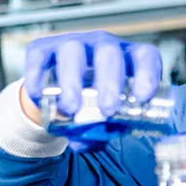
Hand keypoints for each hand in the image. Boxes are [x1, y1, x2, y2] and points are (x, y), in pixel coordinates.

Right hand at [22, 31, 161, 122]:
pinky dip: (38, 77)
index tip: (143, 98)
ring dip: (72, 80)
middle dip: (110, 80)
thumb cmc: (90, 103)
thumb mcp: (102, 118)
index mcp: (127, 60)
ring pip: (73, 51)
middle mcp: (102, 46)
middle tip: (108, 109)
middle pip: (109, 52)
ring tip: (70, 108)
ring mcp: (72, 43)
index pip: (145, 57)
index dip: (147, 74)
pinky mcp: (43, 48)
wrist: (56, 93)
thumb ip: (100, 132)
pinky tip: (41, 96)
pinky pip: (40, 57)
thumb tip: (90, 141)